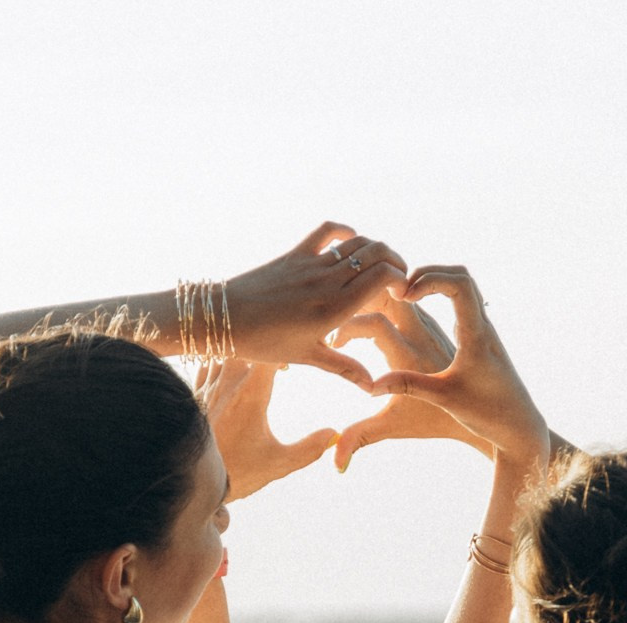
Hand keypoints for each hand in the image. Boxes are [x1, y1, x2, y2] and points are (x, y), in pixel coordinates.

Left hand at [201, 360, 335, 500]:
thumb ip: (310, 449)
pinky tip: (227, 372)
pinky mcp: (195, 395)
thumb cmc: (236, 473)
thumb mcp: (279, 464)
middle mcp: (228, 383)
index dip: (285, 352)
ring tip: (253, 362)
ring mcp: (208, 386)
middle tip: (275, 362)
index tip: (292, 364)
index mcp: (251, 393)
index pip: (271, 353)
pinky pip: (205, 363)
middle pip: (248, 345)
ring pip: (225, 350)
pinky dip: (218, 360)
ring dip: (241, 352)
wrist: (191, 480)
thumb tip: (334, 435)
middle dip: (263, 350)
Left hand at [219, 222, 409, 386]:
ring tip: (380, 265)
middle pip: (377, 255)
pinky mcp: (296, 253)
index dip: (401, 279)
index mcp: (335, 309)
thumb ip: (344, 367)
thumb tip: (372, 387)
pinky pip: (328, 231)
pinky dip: (345, 232)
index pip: (383, 277)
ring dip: (376, 249)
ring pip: (358, 243)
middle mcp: (327, 281)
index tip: (403, 293)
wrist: (224, 318)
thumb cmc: (265, 344)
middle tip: (398, 279)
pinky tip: (351, 242)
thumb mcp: (308, 357)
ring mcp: (312, 263)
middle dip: (396, 263)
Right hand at [357, 267, 548, 468]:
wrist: (519, 425)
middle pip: (460, 275)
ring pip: (462, 285)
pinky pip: (460, 300)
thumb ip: (408, 386)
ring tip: (402, 296)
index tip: (404, 294)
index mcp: (475, 338)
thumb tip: (369, 386)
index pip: (459, 286)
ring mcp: (481, 329)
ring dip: (431, 280)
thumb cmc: (486, 415)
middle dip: (426, 273)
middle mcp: (481, 327)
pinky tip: (415, 309)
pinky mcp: (478, 336)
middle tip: (398, 290)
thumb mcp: (443, 400)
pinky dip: (437, 293)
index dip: (429, 279)